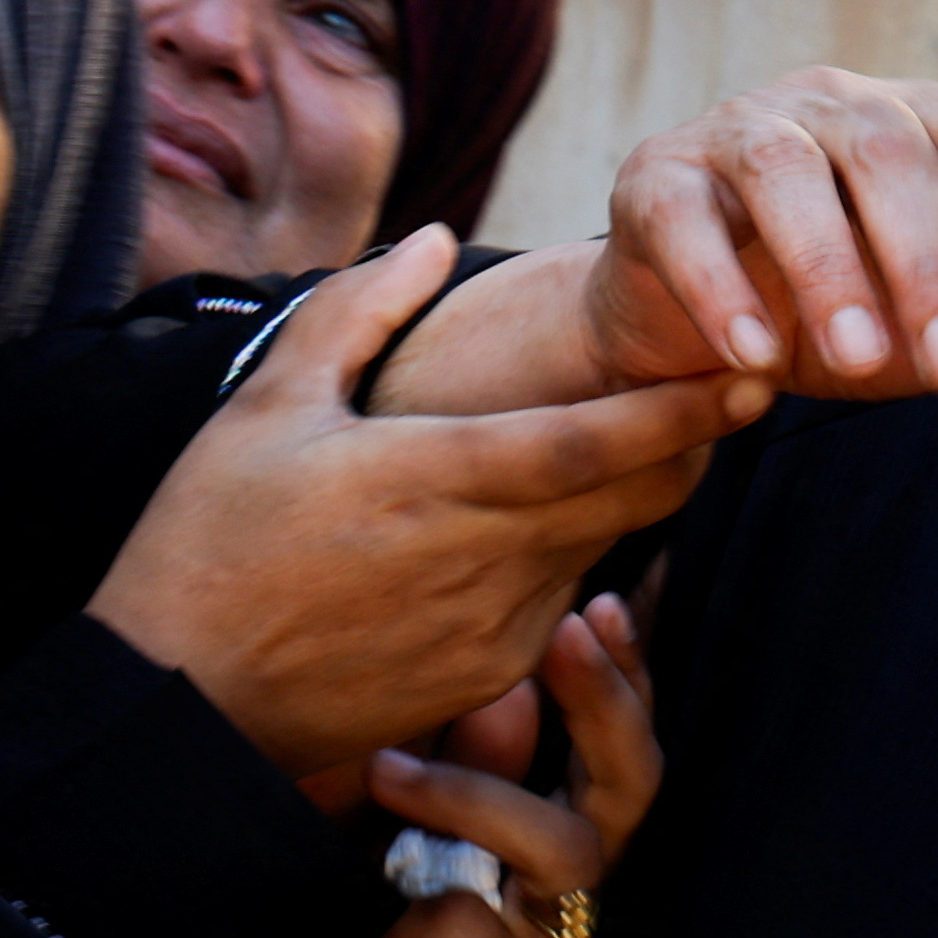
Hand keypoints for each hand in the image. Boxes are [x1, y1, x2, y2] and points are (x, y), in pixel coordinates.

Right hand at [87, 232, 748, 775]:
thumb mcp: (265, 409)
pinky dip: (568, 555)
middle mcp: (486, 556)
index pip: (593, 442)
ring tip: (628, 446)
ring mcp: (499, 625)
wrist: (185, 703)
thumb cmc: (211, 542)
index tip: (752, 375)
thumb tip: (432, 235)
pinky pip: (563, 600)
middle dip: (690, 444)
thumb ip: (358, 315)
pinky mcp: (497, 675)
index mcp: (433, 478)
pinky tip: (532, 529)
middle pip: (637, 496)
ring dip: (623, 497)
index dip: (682, 412)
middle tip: (728, 389)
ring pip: (604, 543)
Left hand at [267, 601, 659, 937]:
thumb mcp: (392, 832)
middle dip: (610, 700)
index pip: (619, 744)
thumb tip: (509, 682)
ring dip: (476, 797)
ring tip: (386, 773)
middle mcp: (570, 895)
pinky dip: (409, 916)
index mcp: (551, 840)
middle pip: (632, 788)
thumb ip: (457, 764)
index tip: (612, 596)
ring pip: (562, 850)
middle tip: (575, 628)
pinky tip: (355, 929)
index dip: (632, 674)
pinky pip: (475, 935)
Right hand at [376, 69, 937, 411]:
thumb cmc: (843, 312)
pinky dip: (721, 289)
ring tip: (860, 362)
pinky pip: (684, 218)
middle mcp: (834, 104)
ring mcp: (740, 127)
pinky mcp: (656, 175)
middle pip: (890, 152)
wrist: (707, 330)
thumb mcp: (929, 325)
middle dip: (930, 267)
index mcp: (920, 120)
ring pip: (786, 170)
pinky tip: (756, 356)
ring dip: (831, 270)